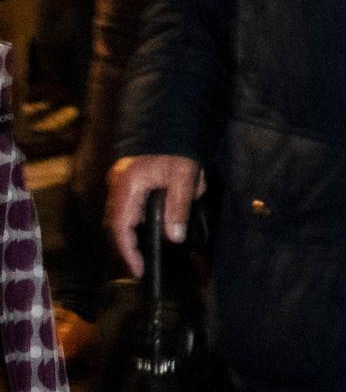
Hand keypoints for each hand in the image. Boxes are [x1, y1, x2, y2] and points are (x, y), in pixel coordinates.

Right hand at [105, 155, 204, 277]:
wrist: (172, 121)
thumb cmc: (177, 147)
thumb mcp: (184, 176)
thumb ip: (178, 207)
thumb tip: (174, 237)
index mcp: (127, 185)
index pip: (119, 227)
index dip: (127, 252)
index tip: (137, 270)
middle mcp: (117, 186)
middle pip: (116, 226)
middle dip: (127, 249)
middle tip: (140, 268)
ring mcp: (120, 184)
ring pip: (122, 218)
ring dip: (133, 235)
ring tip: (144, 255)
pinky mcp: (128, 182)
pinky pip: (130, 208)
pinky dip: (139, 222)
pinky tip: (154, 229)